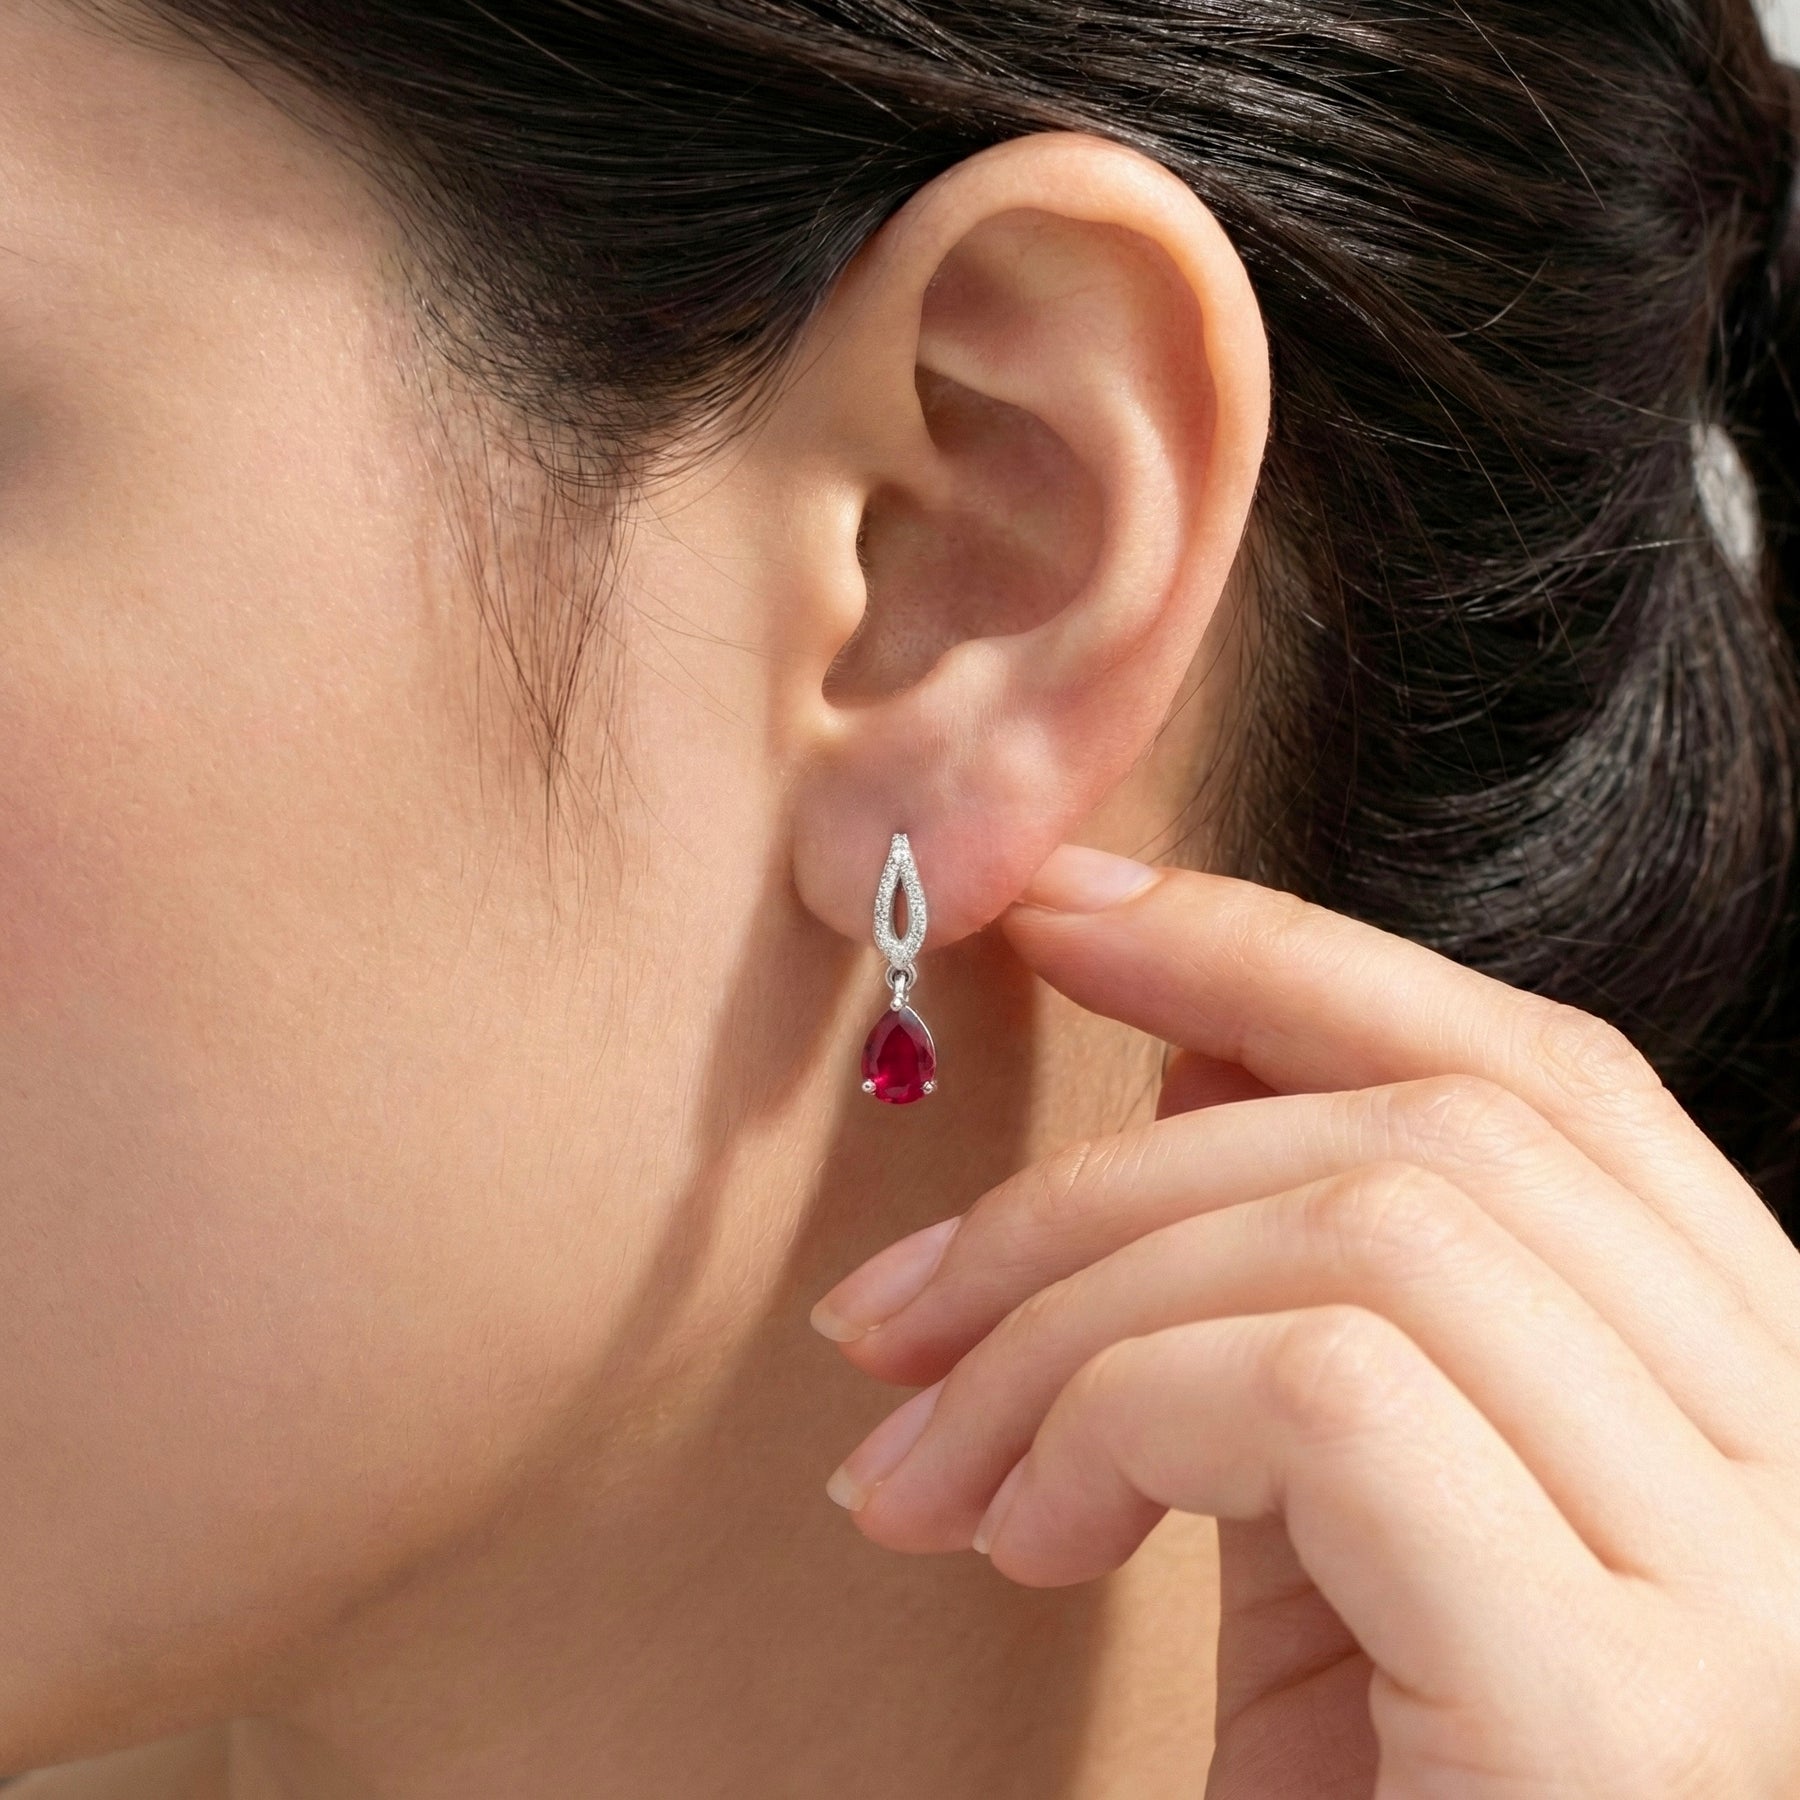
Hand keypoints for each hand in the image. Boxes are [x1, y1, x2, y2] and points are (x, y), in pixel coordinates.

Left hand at [810, 847, 1799, 1798]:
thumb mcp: (1336, 1532)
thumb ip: (1294, 1296)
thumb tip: (1180, 1063)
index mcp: (1754, 1394)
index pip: (1532, 1075)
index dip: (1282, 953)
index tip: (1066, 907)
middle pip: (1430, 1129)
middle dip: (1102, 1172)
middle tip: (890, 1304)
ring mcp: (1763, 1591)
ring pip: (1365, 1229)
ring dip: (1071, 1312)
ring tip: (927, 1464)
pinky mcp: (1631, 1710)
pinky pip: (1331, 1389)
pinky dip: (1119, 1411)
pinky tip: (1023, 1534)